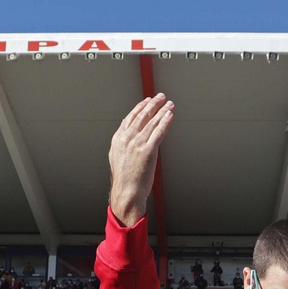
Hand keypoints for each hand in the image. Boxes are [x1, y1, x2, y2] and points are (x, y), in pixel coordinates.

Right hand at [108, 94, 175, 225]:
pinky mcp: (148, 150)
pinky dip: (165, 121)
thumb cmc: (124, 180)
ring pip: (152, 121)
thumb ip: (123, 145)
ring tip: (169, 104)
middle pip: (141, 116)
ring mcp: (137, 143)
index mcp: (118, 139)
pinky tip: (170, 115)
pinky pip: (159, 131)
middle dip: (152, 104)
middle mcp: (127, 138)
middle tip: (160, 96)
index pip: (130, 117)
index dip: (140, 107)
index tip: (147, 101)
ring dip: (162, 110)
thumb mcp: (117, 158)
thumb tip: (130, 138)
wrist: (126, 192)